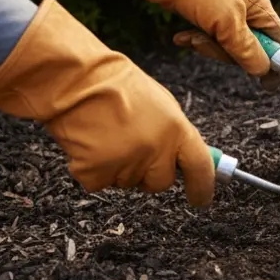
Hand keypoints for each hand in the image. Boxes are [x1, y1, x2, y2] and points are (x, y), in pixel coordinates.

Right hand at [0, 0, 215, 205]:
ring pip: (128, 183)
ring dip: (120, 169)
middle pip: (160, 182)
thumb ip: (175, 134)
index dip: (202, 187)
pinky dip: (93, 170)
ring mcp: (126, 163)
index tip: (201, 199)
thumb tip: (183, 158)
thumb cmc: (117, 86)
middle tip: (134, 148)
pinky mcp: (96, 172)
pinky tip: (90, 145)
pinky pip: (100, 183)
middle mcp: (156, 150)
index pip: (200, 167)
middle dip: (150, 173)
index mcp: (176, 129)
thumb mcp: (161, 105)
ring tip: (108, 137)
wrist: (77, 81)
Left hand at [100, 0, 279, 89]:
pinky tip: (182, 36)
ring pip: (227, 47)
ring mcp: (228, 15)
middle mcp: (248, 13)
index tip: (265, 83)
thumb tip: (263, 72)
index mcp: (260, 10)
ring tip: (191, 37)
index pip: (279, 42)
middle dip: (228, 53)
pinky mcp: (209, 18)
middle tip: (210, 44)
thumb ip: (248, 50)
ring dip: (208, 47)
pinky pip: (210, 39)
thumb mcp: (228, 25)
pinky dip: (196, 40)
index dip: (273, 62)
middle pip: (251, 49)